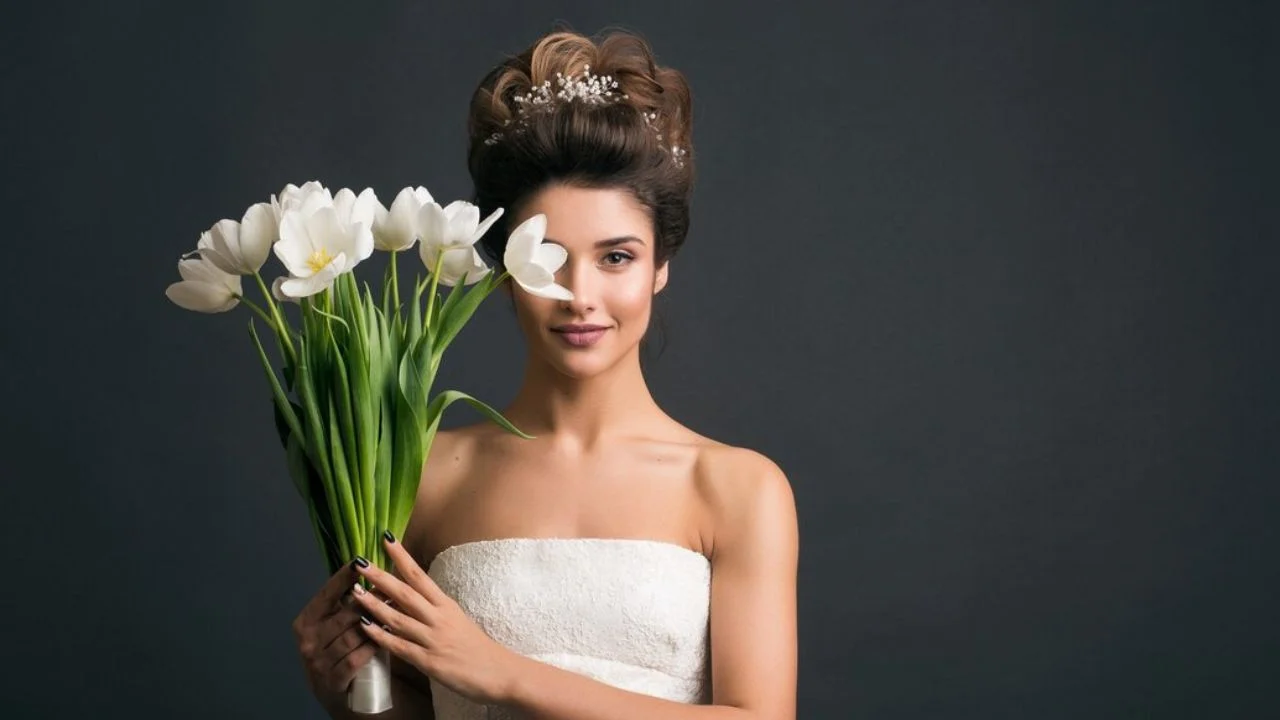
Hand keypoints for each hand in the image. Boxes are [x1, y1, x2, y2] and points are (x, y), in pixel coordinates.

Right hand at [292, 561, 381, 699]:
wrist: (332, 692)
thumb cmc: (335, 648)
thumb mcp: (331, 624)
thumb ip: (342, 602)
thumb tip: (362, 567)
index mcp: (305, 621)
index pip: (326, 595)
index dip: (343, 578)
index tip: (361, 561)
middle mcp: (307, 640)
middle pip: (345, 615)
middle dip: (370, 601)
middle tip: (392, 589)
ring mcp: (318, 662)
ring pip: (353, 636)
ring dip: (376, 623)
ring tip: (396, 611)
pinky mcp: (332, 680)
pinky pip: (356, 658)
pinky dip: (373, 646)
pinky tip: (388, 638)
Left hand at [351, 531, 519, 705]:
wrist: (499, 671)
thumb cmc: (477, 646)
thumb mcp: (457, 619)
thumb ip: (434, 608)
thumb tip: (410, 595)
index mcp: (445, 604)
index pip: (419, 575)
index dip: (402, 556)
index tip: (385, 538)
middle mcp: (439, 617)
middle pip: (405, 592)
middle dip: (380, 576)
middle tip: (359, 562)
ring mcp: (433, 639)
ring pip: (399, 618)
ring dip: (375, 604)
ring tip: (354, 592)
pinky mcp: (429, 661)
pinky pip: (400, 647)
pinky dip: (381, 637)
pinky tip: (365, 628)